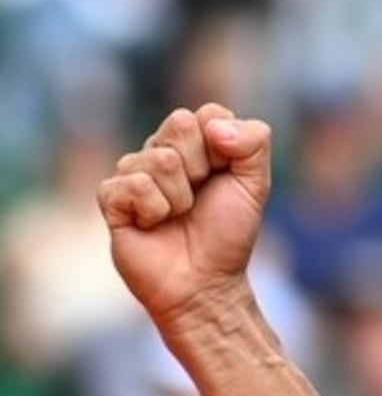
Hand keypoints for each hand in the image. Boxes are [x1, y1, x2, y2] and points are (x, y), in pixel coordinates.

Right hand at [97, 103, 272, 326]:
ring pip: (160, 158)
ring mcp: (134, 173)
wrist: (205, 282)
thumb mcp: (256, 184)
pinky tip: (153, 225)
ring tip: (178, 216)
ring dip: (180, 196)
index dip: (224, 147)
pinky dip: (154, 210)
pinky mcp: (112, 199)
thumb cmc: (228, 233)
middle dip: (201, 166)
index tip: (226, 176)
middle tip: (200, 197)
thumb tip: (214, 126)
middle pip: (180, 122)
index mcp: (197, 142)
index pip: (208, 113)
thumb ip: (254, 142)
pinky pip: (133, 185)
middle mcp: (163, 151)